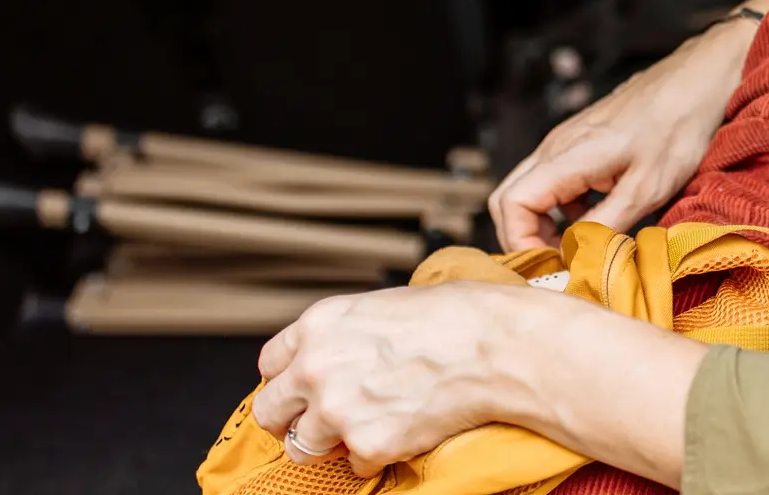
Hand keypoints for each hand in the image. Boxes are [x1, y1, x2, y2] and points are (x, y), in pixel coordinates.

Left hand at [256, 283, 703, 486]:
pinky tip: (406, 429)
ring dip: (332, 441)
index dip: (292, 376)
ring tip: (371, 426)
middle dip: (294, 417)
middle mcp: (317, 367)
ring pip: (303, 446)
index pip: (270, 363)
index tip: (309, 386)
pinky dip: (377, 454)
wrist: (499, 346)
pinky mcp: (368, 444)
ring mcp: (338, 410)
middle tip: (327, 417)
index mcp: (321, 324)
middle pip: (269, 410)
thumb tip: (347, 351)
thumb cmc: (461, 315)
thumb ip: (352, 330)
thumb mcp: (390, 304)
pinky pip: (354, 465)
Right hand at [489, 10, 759, 249]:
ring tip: (578, 250)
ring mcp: (568, 141)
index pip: (511, 205)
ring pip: (531, 189)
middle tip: (559, 265)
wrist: (699, 80)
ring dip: (544, 225)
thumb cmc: (678, 128)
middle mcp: (556, 146)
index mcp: (566, 156)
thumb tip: (574, 258)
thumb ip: (604, 226)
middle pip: (509, 198)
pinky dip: (563, 209)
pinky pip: (555, 181)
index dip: (522, 243)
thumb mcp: (645, 189)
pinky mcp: (583, 142)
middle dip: (526, 238)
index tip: (553, 268)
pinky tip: (595, 222)